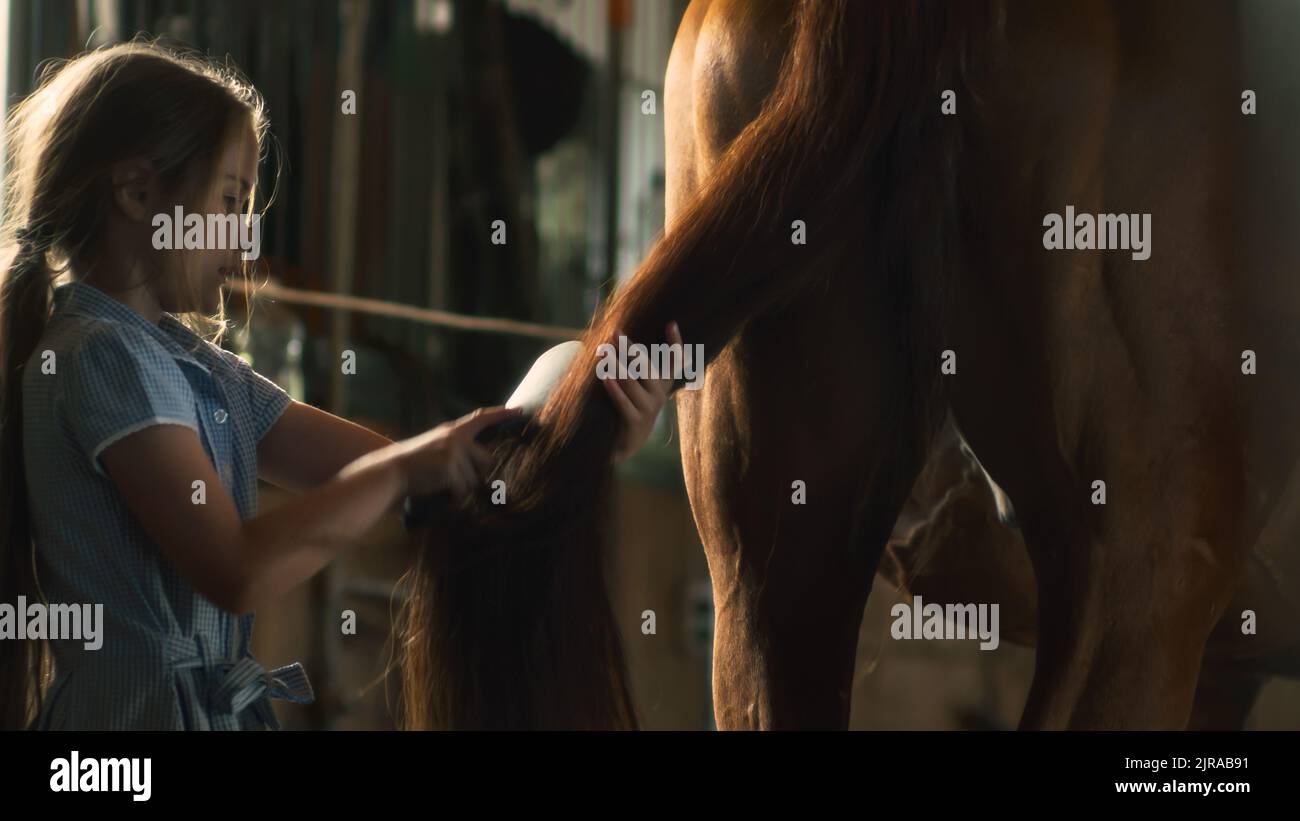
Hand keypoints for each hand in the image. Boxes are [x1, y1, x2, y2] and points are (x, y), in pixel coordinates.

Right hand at [392, 406, 521, 500]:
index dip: (502, 414)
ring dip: (464, 488)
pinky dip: (455, 497)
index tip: (520, 410)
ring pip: (476, 479)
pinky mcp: (450, 467)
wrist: (390, 471)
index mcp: (453, 431)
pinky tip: (442, 494)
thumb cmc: (414, 465)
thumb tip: (484, 462)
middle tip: (460, 481)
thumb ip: (458, 449)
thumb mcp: (436, 447)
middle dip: (480, 474)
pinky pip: (464, 489)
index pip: (482, 418)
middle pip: (488, 459)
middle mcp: (456, 438)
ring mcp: (454, 451)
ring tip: (443, 485)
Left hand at [602, 321, 682, 462]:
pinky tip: (605, 376)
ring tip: (603, 350)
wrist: (626, 443)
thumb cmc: (629, 405)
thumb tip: (615, 337)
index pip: (674, 361)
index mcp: (662, 383)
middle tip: (615, 333)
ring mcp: (648, 408)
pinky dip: (614, 388)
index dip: (675, 343)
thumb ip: (634, 365)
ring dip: (616, 364)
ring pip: (631, 382)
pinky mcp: (635, 421)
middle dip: (630, 349)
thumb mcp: (637, 385)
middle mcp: (659, 395)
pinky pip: (623, 402)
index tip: (671, 324)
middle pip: (646, 367)